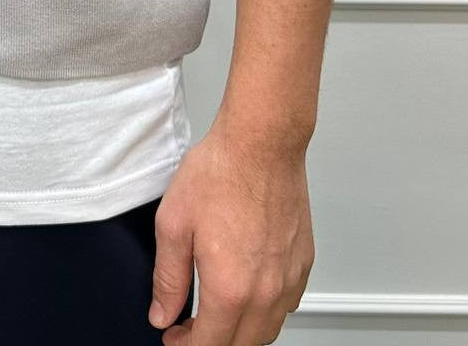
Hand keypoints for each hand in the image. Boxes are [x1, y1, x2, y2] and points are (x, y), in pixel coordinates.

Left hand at [147, 123, 312, 342]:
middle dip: (212, 342)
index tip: (173, 337)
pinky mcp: (303, 262)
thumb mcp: (174, 224)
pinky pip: (287, 305)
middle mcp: (267, 292)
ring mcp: (289, 278)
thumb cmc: (220, 172)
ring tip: (217, 310)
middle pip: (242, 345)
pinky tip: (248, 289)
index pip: (210, 345)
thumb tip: (163, 314)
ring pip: (268, 330)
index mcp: (231, 288)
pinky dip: (267, 310)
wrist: (261, 143)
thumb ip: (168, 278)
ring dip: (241, 331)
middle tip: (189, 325)